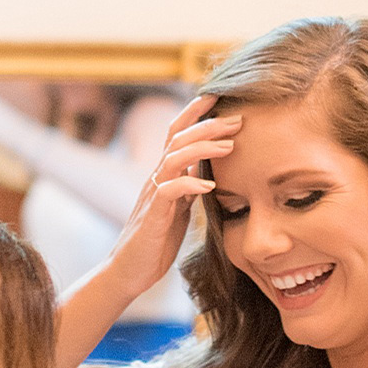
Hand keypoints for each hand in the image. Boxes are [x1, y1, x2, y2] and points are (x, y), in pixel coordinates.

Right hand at [101, 94, 237, 303]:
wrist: (129, 271)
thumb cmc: (156, 241)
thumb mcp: (179, 208)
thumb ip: (189, 187)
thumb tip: (209, 172)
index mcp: (164, 175)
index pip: (178, 133)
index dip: (196, 112)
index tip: (220, 96)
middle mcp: (156, 178)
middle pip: (178, 138)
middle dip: (208, 124)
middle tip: (238, 119)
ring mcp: (152, 195)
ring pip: (173, 158)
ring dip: (203, 149)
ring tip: (229, 147)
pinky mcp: (153, 216)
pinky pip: (168, 191)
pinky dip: (189, 185)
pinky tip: (209, 187)